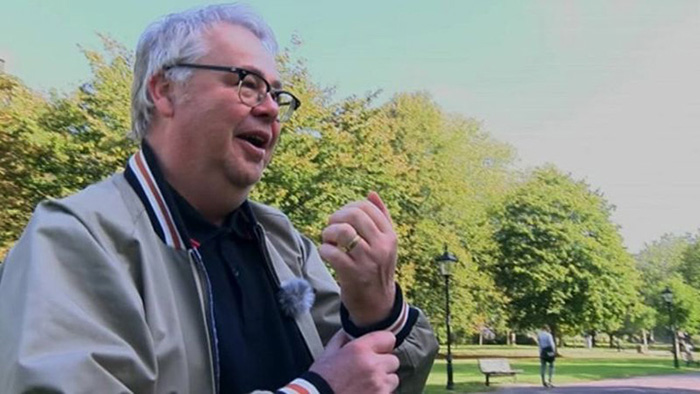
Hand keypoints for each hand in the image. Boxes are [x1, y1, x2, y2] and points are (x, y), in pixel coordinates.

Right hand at [309, 330, 399, 393]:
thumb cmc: (321, 380)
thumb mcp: (328, 353)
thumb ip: (342, 338)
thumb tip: (349, 331)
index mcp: (360, 350)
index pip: (389, 338)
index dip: (384, 344)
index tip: (379, 349)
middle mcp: (373, 366)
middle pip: (393, 360)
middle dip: (383, 364)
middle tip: (369, 369)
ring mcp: (379, 385)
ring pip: (393, 379)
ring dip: (384, 380)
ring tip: (368, 384)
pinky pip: (389, 392)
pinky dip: (381, 393)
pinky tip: (366, 392)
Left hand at [319, 191, 396, 325]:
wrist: (377, 304)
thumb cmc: (377, 269)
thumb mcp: (386, 244)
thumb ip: (382, 217)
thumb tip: (371, 193)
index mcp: (390, 236)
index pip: (367, 207)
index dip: (348, 207)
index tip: (342, 218)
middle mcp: (381, 246)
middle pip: (354, 215)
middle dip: (336, 217)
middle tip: (331, 228)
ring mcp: (368, 260)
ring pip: (343, 231)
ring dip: (329, 233)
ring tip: (328, 240)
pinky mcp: (353, 274)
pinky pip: (332, 253)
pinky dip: (325, 250)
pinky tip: (327, 253)